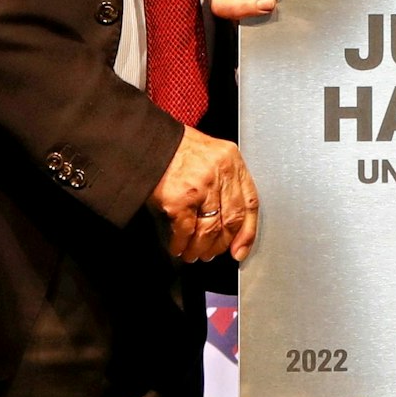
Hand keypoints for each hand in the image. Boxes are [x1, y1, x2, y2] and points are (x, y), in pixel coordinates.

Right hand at [151, 126, 259, 263]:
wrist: (145, 143)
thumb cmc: (175, 149)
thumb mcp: (209, 156)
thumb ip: (223, 181)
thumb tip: (228, 223)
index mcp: (232, 160)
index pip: (250, 202)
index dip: (248, 231)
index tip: (241, 249)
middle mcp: (221, 172)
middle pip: (232, 219)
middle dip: (222, 243)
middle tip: (212, 253)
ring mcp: (201, 186)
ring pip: (210, 229)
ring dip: (201, 248)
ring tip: (193, 254)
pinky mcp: (180, 199)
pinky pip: (186, 230)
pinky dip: (181, 244)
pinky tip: (177, 247)